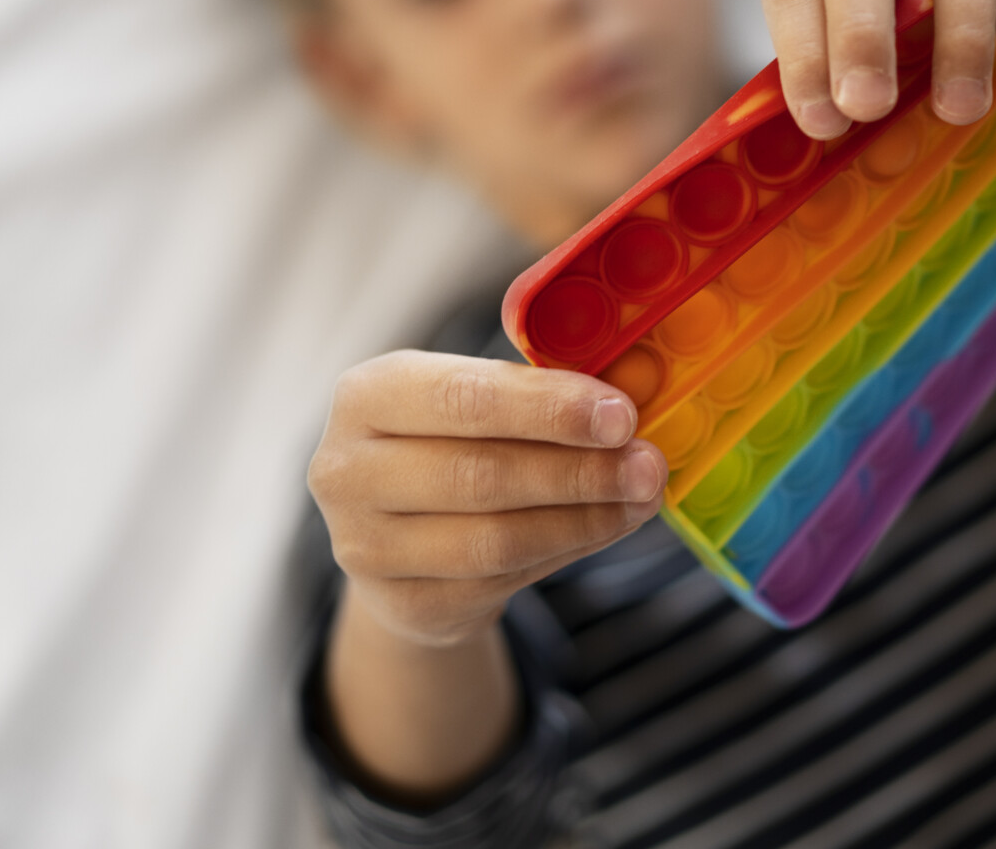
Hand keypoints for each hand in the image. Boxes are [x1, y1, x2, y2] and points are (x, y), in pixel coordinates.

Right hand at [309, 350, 666, 647]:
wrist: (399, 532)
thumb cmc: (452, 441)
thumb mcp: (477, 397)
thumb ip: (538, 392)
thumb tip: (629, 398)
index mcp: (366, 395)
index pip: (464, 398)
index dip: (548, 408)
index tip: (621, 415)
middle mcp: (347, 471)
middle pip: (481, 474)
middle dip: (578, 469)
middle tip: (647, 464)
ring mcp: (365, 547)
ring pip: (495, 539)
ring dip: (584, 518)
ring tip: (640, 496)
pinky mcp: (403, 604)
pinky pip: (503, 581)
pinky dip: (568, 550)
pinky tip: (607, 525)